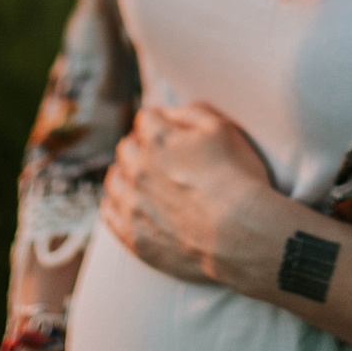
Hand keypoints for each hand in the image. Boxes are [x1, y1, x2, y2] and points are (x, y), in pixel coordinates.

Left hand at [113, 95, 289, 304]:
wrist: (243, 236)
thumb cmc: (238, 181)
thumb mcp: (222, 129)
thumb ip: (191, 112)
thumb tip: (169, 113)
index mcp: (157, 140)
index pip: (146, 119)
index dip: (159, 122)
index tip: (167, 130)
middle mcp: (137, 170)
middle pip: (126, 149)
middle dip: (141, 148)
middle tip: (159, 157)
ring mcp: (133, 206)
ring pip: (115, 180)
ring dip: (126, 175)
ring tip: (143, 181)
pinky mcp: (134, 238)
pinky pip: (109, 214)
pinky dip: (116, 205)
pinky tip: (129, 204)